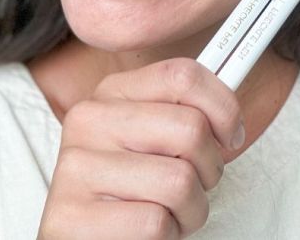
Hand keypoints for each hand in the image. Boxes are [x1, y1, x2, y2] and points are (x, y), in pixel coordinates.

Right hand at [37, 58, 243, 238]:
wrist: (86, 235)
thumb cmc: (131, 190)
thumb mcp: (155, 140)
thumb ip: (186, 113)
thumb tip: (229, 111)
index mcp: (111, 93)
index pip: (183, 75)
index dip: (223, 107)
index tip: (230, 135)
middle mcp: (88, 121)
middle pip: (190, 129)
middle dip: (209, 168)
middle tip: (194, 183)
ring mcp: (74, 168)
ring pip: (179, 181)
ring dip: (189, 209)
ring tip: (168, 211)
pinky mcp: (70, 217)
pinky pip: (154, 223)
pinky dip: (166, 234)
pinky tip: (147, 232)